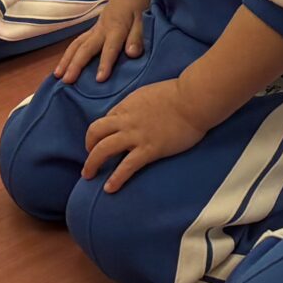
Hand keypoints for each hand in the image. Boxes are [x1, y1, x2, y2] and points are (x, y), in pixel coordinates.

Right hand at [59, 0, 152, 84]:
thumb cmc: (139, 4)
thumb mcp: (145, 19)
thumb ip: (137, 37)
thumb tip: (132, 54)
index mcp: (117, 27)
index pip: (110, 48)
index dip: (105, 63)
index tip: (99, 79)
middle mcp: (102, 29)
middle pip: (86, 47)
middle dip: (76, 64)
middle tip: (67, 81)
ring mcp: (95, 28)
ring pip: (77, 44)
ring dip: (66, 60)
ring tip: (58, 75)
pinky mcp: (92, 30)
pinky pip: (77, 42)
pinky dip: (68, 54)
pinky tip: (62, 66)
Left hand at [81, 79, 206, 190]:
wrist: (194, 100)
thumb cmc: (180, 94)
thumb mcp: (150, 93)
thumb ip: (139, 105)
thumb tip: (137, 114)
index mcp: (128, 105)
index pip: (105, 120)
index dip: (101, 133)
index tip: (102, 142)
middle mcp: (127, 120)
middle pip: (95, 132)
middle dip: (88, 146)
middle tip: (90, 158)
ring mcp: (136, 135)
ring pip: (103, 149)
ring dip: (92, 163)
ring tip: (88, 176)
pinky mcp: (149, 149)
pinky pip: (126, 166)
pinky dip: (115, 178)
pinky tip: (109, 188)